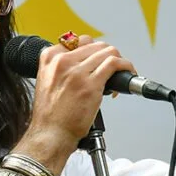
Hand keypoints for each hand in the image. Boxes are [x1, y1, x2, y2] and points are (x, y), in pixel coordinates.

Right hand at [26, 34, 134, 150]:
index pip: (79, 41)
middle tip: (111, 70)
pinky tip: (128, 72)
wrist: (50, 134)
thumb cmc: (51, 115)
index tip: (98, 62)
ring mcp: (77, 72)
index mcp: (50, 58)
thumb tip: (84, 62)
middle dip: (107, 56)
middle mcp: (62, 61)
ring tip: (120, 74)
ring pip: (107, 52)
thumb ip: (61, 68)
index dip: (92, 51)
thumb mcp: (47, 81)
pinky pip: (115, 64)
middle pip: (95, 45)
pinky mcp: (91, 85)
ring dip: (119, 61)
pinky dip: (126, 66)